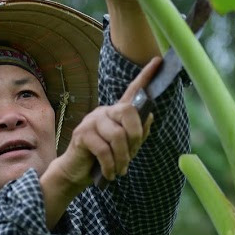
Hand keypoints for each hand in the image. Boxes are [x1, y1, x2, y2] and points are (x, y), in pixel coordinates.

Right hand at [47, 57, 160, 192]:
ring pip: (118, 135)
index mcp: (116, 113)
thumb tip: (150, 116)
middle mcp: (104, 112)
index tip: (158, 60)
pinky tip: (110, 174)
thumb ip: (137, 134)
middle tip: (132, 155)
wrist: (77, 172)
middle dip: (135, 136)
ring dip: (123, 158)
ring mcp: (92, 121)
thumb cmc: (102, 159)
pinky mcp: (82, 134)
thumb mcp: (125, 148)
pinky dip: (111, 165)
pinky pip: (104, 149)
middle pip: (128, 112)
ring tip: (120, 170)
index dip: (145, 77)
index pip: (132, 91)